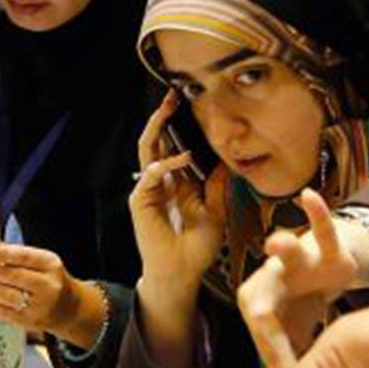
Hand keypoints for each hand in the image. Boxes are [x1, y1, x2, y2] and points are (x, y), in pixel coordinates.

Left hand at [0, 243, 101, 349]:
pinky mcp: (27, 322)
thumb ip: (19, 255)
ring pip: (5, 294)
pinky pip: (1, 310)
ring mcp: (38, 307)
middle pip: (12, 276)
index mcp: (51, 266)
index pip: (24, 257)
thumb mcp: (43, 262)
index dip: (1, 252)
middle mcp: (47, 287)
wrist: (68, 309)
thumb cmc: (50, 279)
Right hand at [129, 94, 228, 308]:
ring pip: (147, 149)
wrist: (182, 272)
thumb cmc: (198, 247)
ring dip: (157, 127)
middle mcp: (160, 182)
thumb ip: (217, 186)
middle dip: (163, 117)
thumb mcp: (216, 211)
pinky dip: (166, 163)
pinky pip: (151, 173)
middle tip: (172, 95)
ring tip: (167, 108)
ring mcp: (148, 189)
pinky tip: (184, 157)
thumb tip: (228, 160)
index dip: (180, 126)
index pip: (174, 146)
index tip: (190, 104)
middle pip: (156, 140)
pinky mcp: (140, 200)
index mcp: (177, 182)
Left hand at [239, 189, 356, 367]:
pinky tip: (310, 198)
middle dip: (266, 317)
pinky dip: (316, 214)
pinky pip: (320, 227)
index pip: (266, 346)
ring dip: (283, 246)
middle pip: (264, 302)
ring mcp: (294, 262)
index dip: (278, 366)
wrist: (324, 271)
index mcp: (259, 313)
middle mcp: (270, 284)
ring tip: (277, 240)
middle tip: (268, 325)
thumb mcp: (293, 345)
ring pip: (286, 253)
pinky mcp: (320, 246)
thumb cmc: (300, 308)